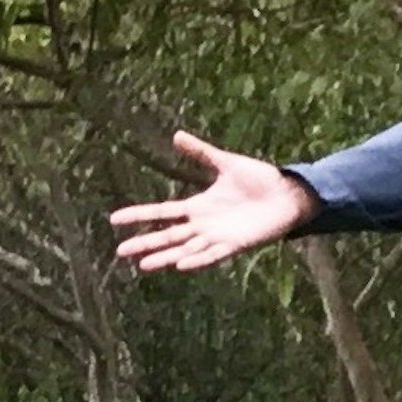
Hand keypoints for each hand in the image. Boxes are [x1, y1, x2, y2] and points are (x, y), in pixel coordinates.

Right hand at [111, 131, 314, 271]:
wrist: (287, 193)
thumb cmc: (259, 179)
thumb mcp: (225, 162)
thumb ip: (201, 152)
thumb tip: (176, 135)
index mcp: (198, 206)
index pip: (161, 212)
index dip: (139, 215)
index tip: (114, 219)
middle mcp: (203, 225)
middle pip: (167, 236)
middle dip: (145, 242)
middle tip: (120, 251)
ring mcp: (218, 236)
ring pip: (185, 249)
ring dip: (165, 257)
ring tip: (144, 266)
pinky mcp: (235, 244)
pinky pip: (212, 255)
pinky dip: (197, 260)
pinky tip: (180, 265)